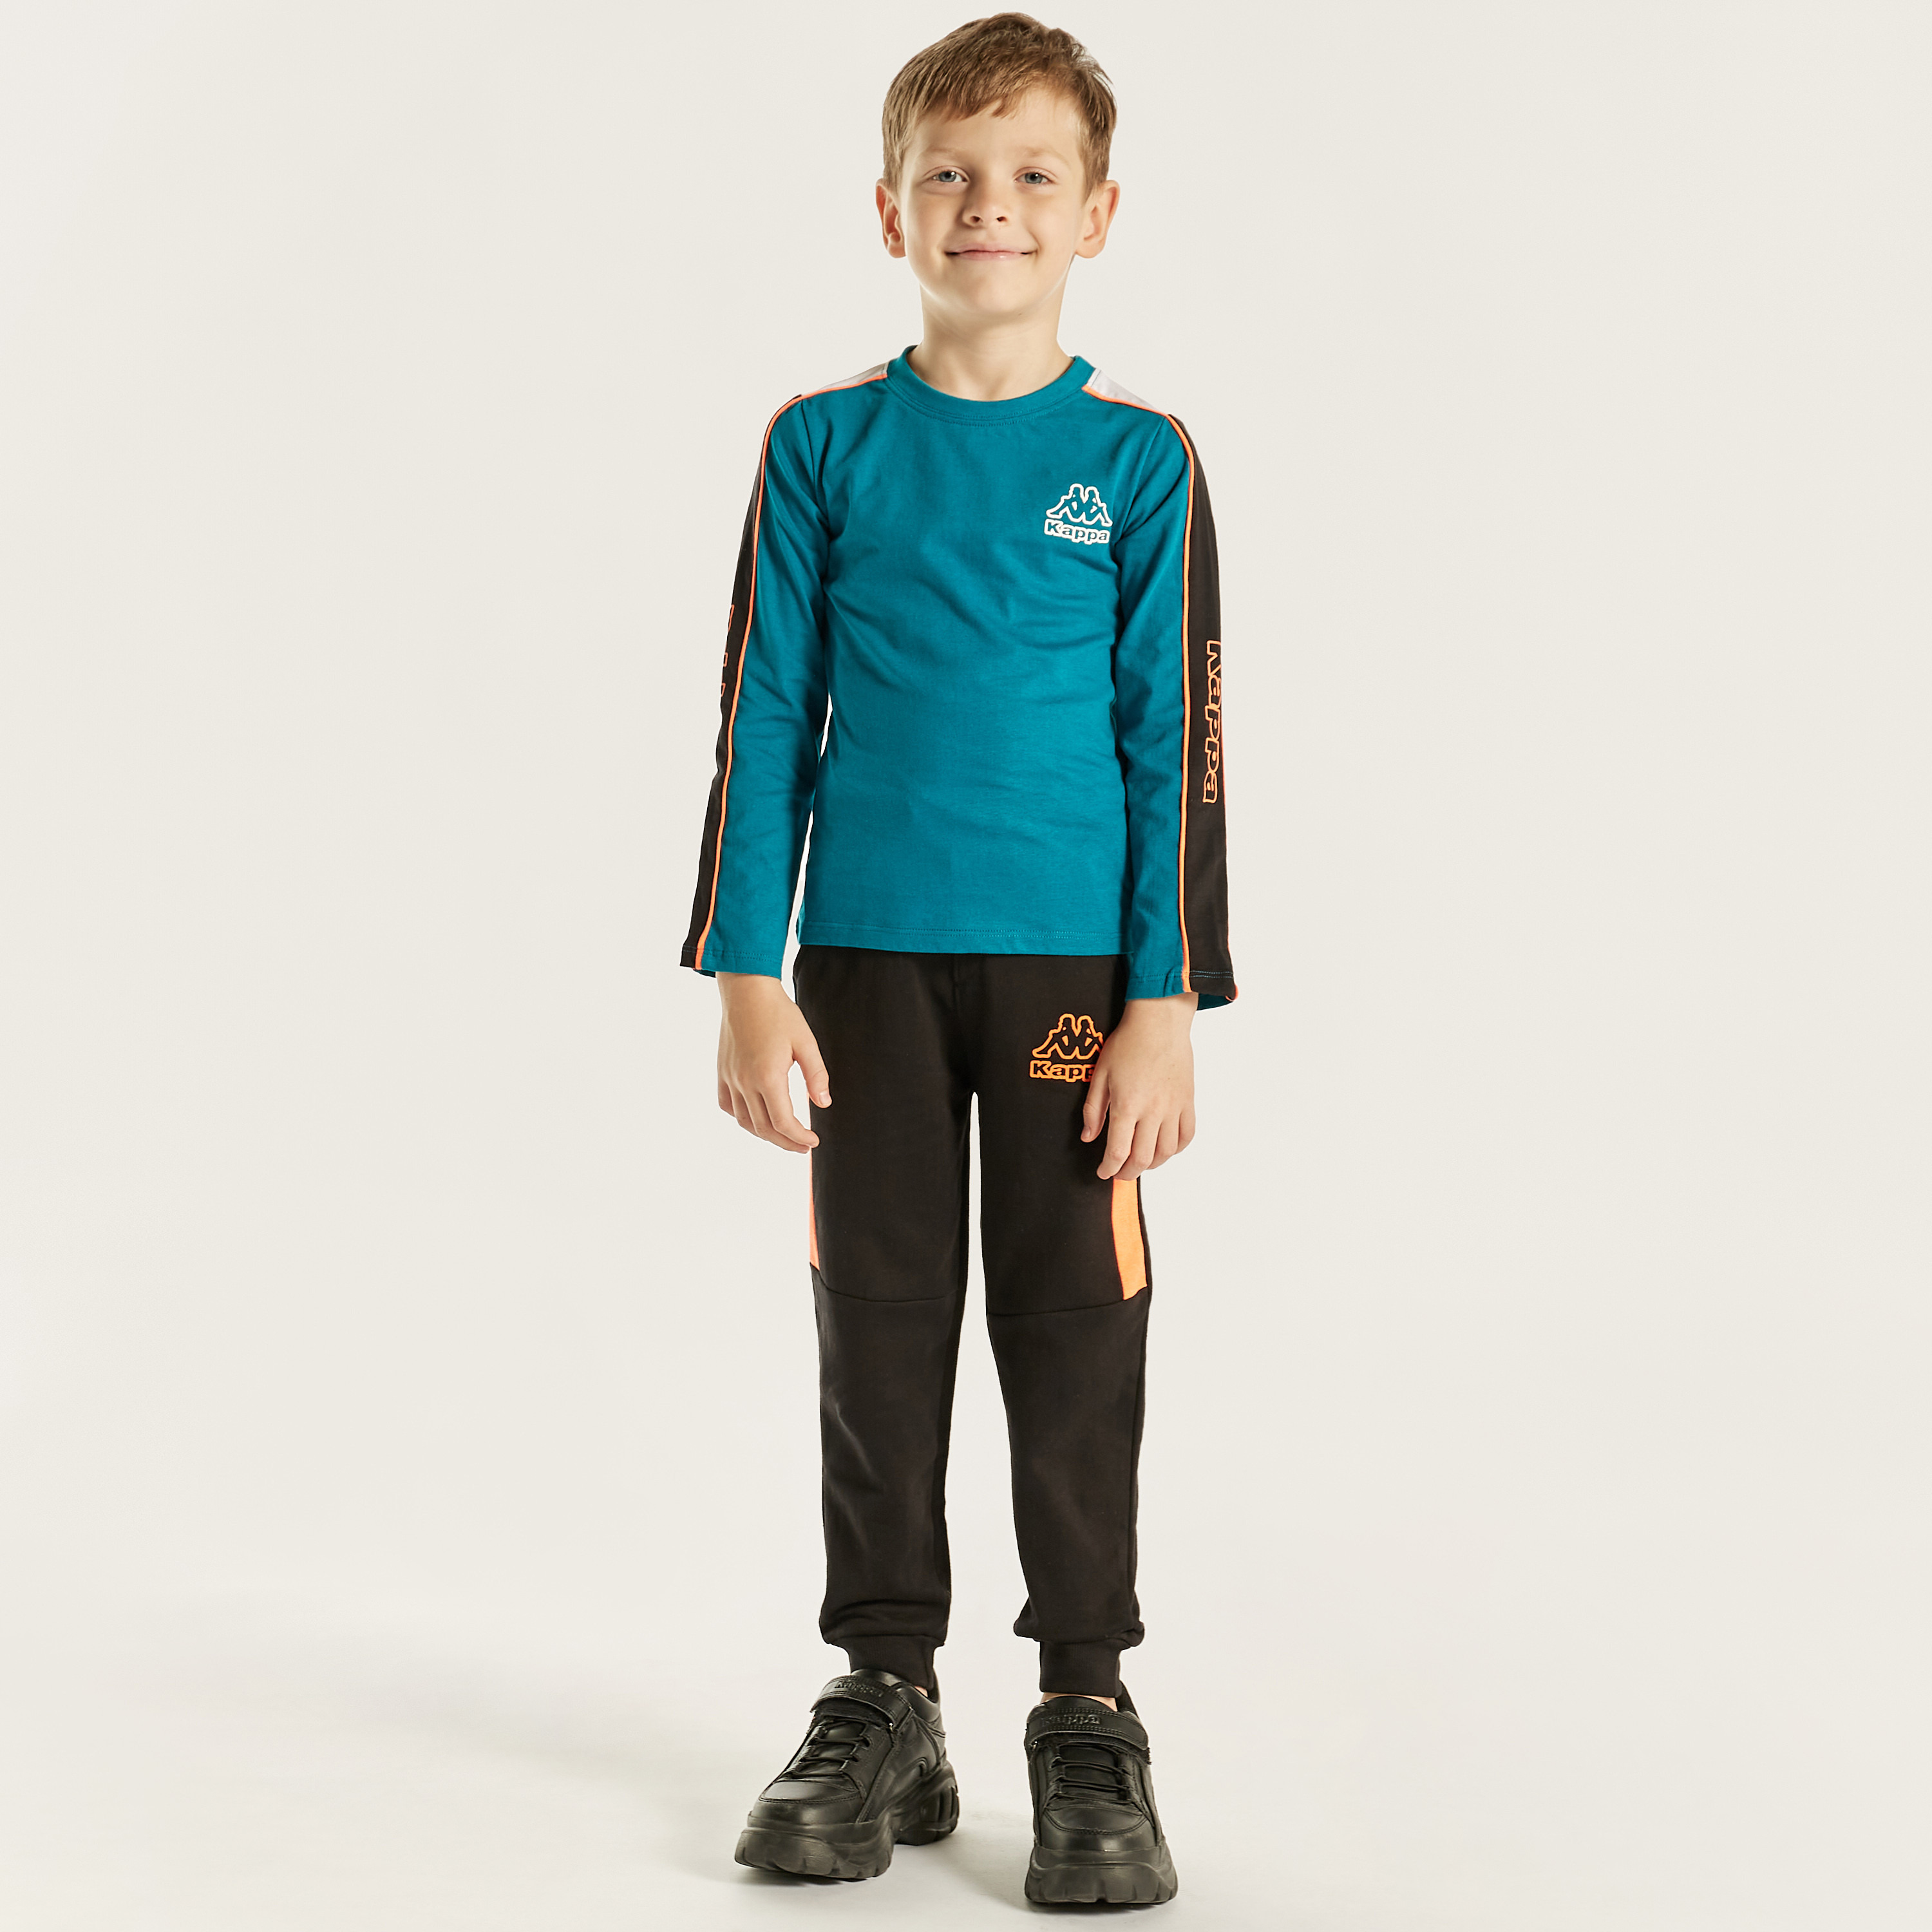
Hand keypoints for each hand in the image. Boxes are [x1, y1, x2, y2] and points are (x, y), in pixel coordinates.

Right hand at [715, 973, 829, 1153]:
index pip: (784, 1123)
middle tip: (803, 1146)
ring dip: (764, 1134)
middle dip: (785, 1142)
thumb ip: (816, 1075)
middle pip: (764, 1128)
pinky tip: (755, 1117)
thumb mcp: (806, 1042)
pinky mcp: (722, 1071)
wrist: (746, 991)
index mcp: (768, 1076)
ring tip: (783, 1136)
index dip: (799, 1138)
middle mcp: (745, 1082)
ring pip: (744, 1121)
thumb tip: (823, 1103)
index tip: (813, 1141)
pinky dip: (741, 1118)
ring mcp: (730, 1078)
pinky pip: (727, 1105)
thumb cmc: (779, 1013)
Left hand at [1081, 993, 1198, 1180]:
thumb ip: (1093, 1109)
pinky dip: (1176, 1149)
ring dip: (1152, 1164)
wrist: (1159, 1021)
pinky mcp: (1188, 1101)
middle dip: (1128, 1172)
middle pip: (1143, 1158)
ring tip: (1140, 1162)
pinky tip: (1164, 1148)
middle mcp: (1153, 1110)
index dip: (1109, 1168)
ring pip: (1166, 1151)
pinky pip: (1187, 1135)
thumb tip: (1088, 1137)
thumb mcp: (1100, 1074)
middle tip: (1119, 1172)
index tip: (1103, 1172)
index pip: (1118, 1151)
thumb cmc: (1128, 1043)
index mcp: (1127, 1104)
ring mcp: (1174, 1107)